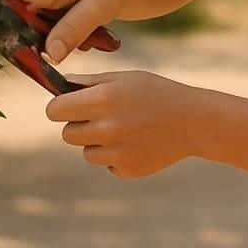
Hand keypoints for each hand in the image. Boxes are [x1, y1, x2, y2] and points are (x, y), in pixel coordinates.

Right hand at [14, 0, 146, 64]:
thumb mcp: (107, 4)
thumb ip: (74, 27)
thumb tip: (47, 53)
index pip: (17, 9)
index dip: (20, 34)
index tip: (41, 58)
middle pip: (34, 17)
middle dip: (55, 39)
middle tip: (88, 47)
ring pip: (55, 18)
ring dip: (75, 35)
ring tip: (105, 40)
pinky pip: (72, 11)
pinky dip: (85, 26)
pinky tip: (108, 31)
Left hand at [46, 69, 200, 178]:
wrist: (193, 121)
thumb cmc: (156, 93)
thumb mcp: (124, 78)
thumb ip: (89, 82)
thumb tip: (58, 84)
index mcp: (102, 100)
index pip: (54, 111)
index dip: (59, 108)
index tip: (67, 106)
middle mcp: (106, 128)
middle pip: (67, 134)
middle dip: (79, 125)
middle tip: (102, 117)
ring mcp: (116, 153)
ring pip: (86, 152)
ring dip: (97, 143)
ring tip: (124, 129)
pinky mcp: (126, 170)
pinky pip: (106, 164)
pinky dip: (115, 156)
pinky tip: (135, 143)